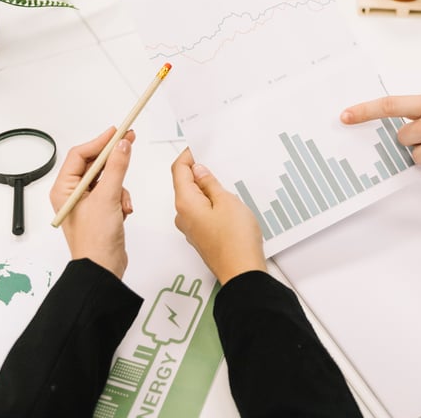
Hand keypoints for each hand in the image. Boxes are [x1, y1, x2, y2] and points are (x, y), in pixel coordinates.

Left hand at [49, 127, 134, 277]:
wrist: (102, 269)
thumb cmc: (95, 240)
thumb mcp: (107, 198)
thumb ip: (117, 168)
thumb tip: (123, 145)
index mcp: (64, 189)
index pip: (80, 154)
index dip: (100, 141)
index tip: (117, 132)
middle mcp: (73, 194)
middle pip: (95, 164)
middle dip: (113, 161)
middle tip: (129, 142)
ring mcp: (87, 203)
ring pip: (108, 178)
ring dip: (120, 187)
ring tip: (122, 202)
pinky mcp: (100, 211)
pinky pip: (114, 193)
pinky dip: (122, 199)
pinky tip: (124, 211)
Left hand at [171, 148, 265, 284]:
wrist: (242, 272)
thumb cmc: (235, 240)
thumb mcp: (227, 201)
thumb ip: (211, 184)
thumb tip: (200, 171)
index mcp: (185, 203)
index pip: (178, 170)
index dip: (188, 156)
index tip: (199, 147)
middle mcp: (183, 216)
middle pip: (184, 185)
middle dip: (199, 172)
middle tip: (217, 162)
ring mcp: (191, 228)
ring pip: (194, 200)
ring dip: (206, 189)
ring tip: (227, 185)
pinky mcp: (201, 236)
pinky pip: (201, 213)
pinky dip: (210, 203)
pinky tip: (227, 204)